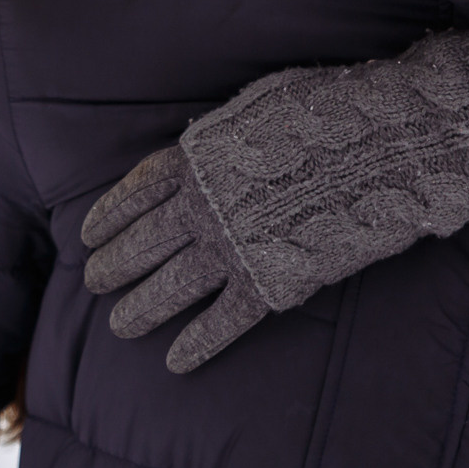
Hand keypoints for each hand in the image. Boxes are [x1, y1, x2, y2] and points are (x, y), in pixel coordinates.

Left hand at [82, 30, 468, 372]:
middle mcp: (203, 207)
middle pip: (143, 244)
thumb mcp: (257, 106)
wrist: (381, 143)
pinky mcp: (269, 283)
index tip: (87, 234)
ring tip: (118, 326)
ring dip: (140, 309)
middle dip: (113, 266)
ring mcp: (233, 248)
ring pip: (171, 287)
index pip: (136, 193)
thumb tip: (201, 149)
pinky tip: (175, 361)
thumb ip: (222, 136)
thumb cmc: (324, 113)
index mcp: (197, 160)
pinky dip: (197, 344)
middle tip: (93, 282)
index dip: (109, 216)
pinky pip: (222, 321)